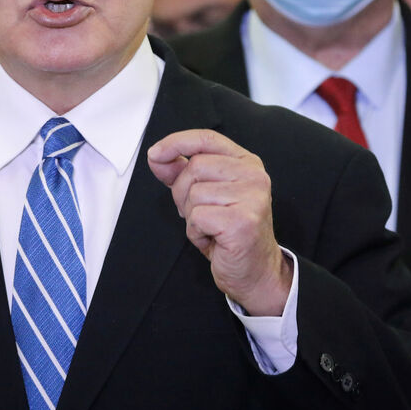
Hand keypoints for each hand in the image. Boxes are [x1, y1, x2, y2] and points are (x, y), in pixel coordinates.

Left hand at [147, 129, 291, 315]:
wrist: (255, 270)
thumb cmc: (229, 232)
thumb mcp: (205, 196)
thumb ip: (182, 172)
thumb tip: (157, 156)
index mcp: (246, 163)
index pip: (207, 138)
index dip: (176, 142)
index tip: (155, 154)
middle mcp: (254, 175)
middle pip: (195, 167)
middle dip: (183, 193)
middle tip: (199, 214)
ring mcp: (252, 197)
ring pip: (195, 193)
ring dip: (192, 216)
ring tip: (211, 228)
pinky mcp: (243, 221)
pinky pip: (197, 217)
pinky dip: (196, 232)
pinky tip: (213, 238)